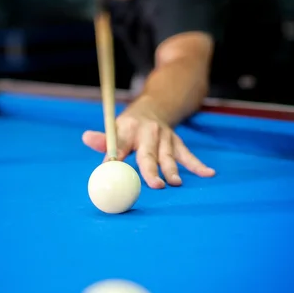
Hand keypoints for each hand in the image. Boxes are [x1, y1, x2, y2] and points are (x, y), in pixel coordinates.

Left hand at [82, 106, 214, 188]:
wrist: (154, 107)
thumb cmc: (129, 126)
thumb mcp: (115, 127)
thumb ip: (103, 139)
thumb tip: (85, 138)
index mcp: (128, 129)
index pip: (120, 144)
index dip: (115, 156)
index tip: (111, 168)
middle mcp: (148, 132)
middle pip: (148, 154)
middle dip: (151, 170)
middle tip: (155, 185)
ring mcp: (165, 137)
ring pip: (169, 156)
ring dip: (173, 170)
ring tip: (175, 183)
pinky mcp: (177, 142)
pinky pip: (188, 155)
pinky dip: (198, 165)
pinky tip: (208, 173)